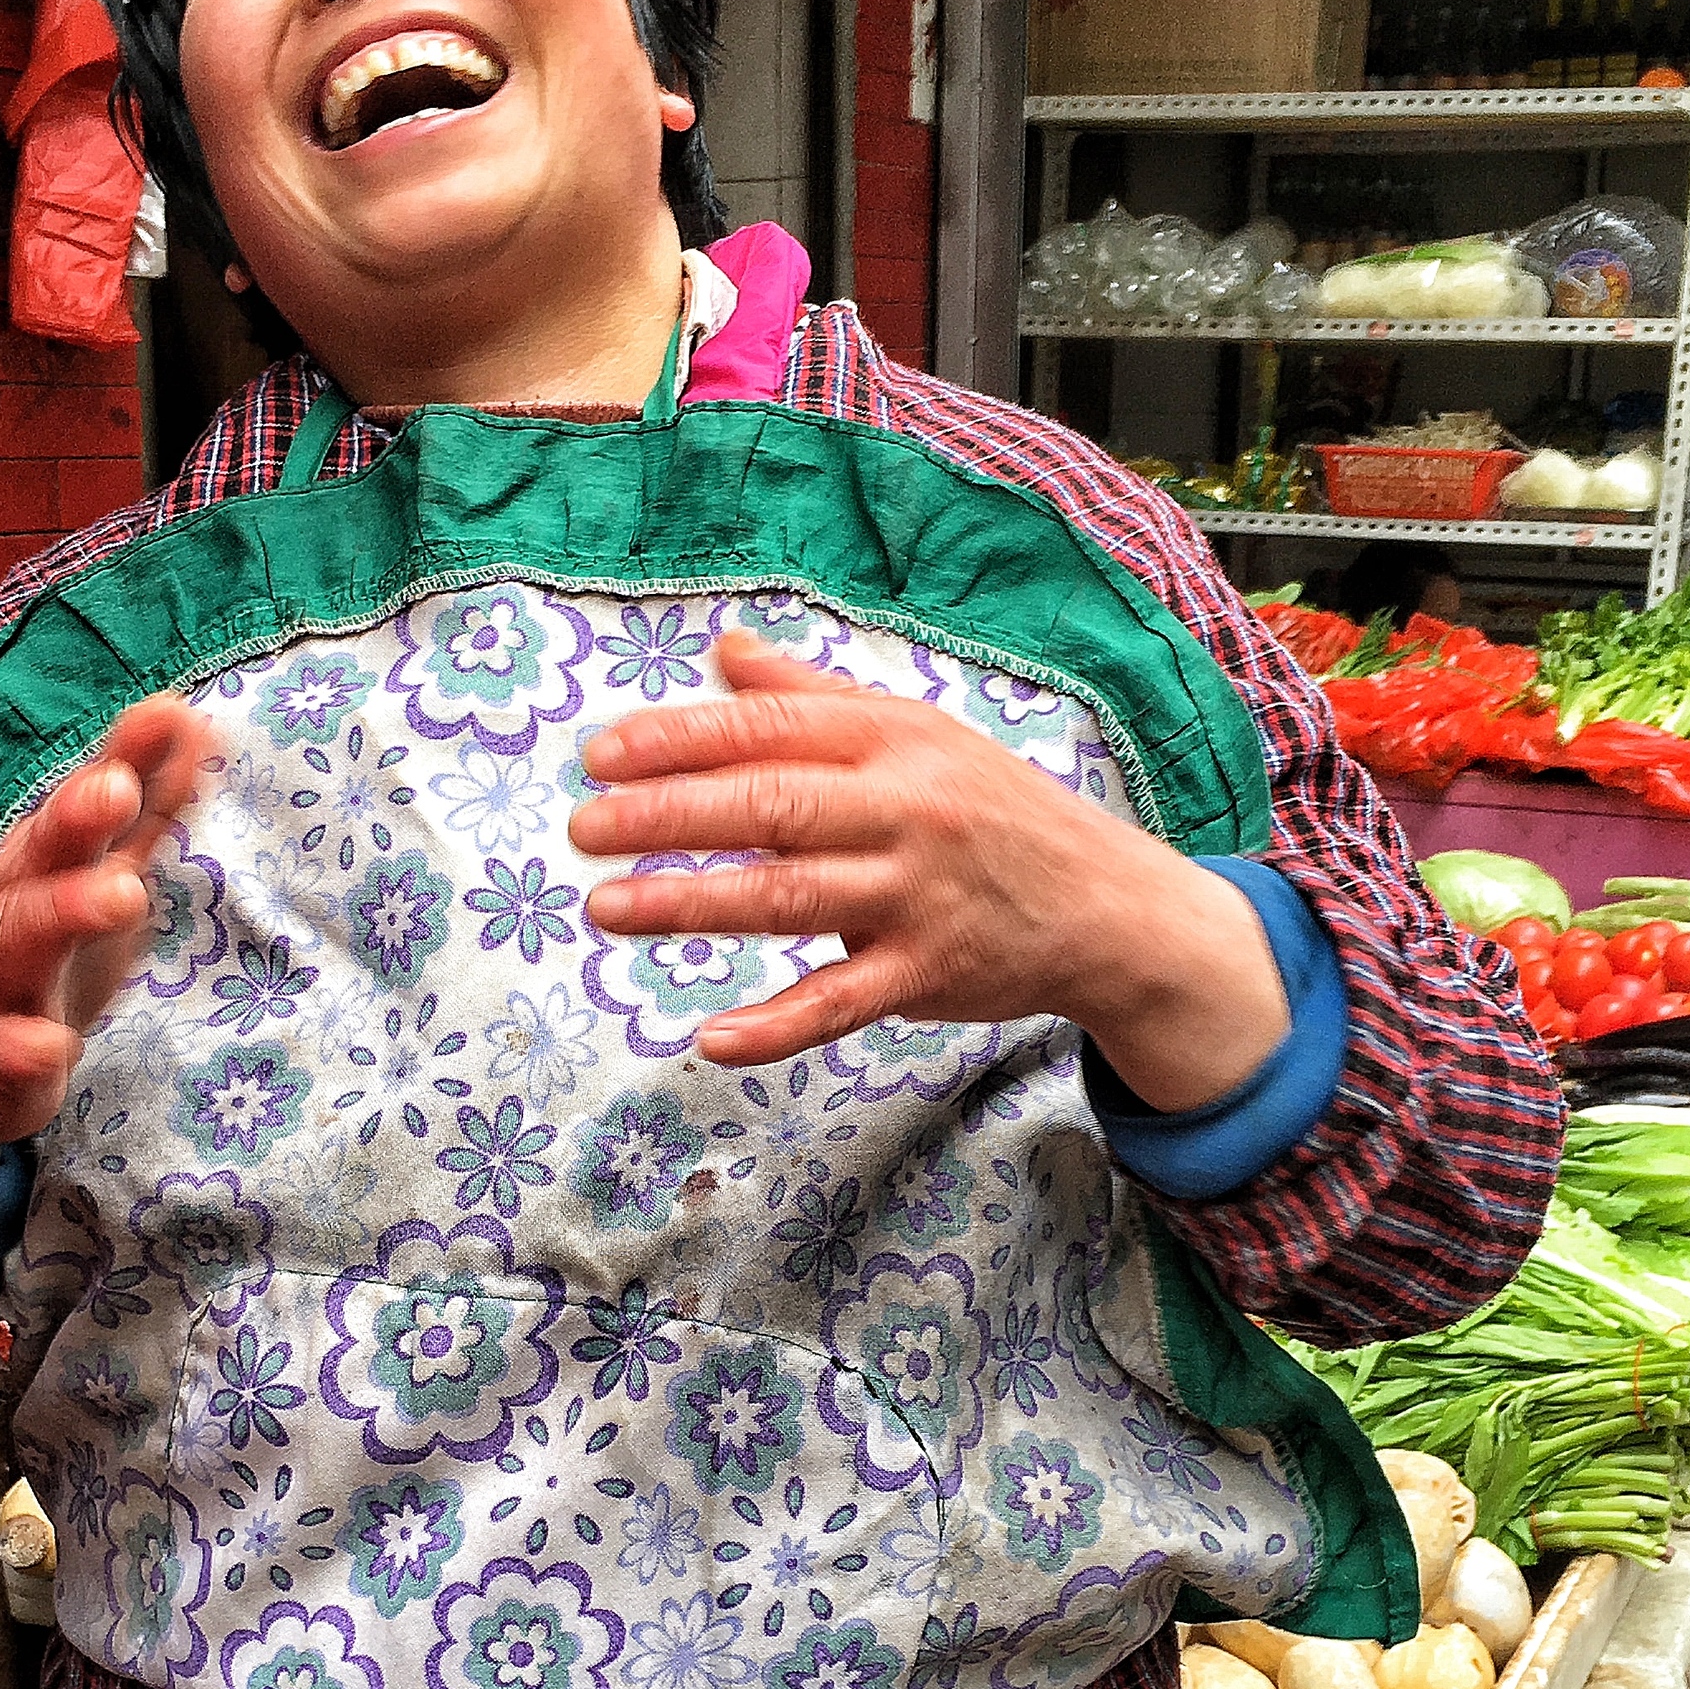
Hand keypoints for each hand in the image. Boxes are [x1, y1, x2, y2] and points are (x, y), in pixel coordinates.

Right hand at [0, 694, 214, 1238]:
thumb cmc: (38, 951)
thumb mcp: (94, 875)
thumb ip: (144, 807)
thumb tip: (190, 718)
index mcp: (39, 868)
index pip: (77, 809)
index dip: (114, 764)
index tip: (160, 716)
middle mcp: (9, 916)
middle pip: (38, 862)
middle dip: (75, 823)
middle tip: (119, 789)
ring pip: (15, 947)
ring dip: (63, 913)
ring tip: (124, 894)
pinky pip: (3, 1056)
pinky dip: (25, 1050)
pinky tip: (54, 1046)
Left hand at [569, 631, 1290, 1107]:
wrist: (1105, 902)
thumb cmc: (990, 809)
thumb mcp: (914, 733)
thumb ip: (811, 697)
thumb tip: (722, 651)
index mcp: (892, 738)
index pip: (770, 730)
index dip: (680, 740)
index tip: (601, 756)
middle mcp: (905, 808)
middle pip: (770, 805)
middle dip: (668, 816)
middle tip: (584, 830)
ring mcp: (917, 894)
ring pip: (790, 898)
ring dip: (691, 905)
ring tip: (607, 909)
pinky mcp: (928, 973)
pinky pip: (841, 1002)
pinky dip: (776, 1026)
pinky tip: (711, 1037)